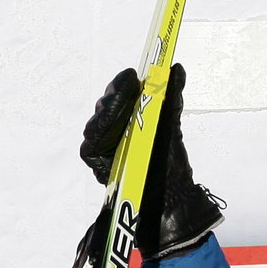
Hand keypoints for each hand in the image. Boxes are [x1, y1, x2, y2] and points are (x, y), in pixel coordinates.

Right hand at [79, 65, 223, 258]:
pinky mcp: (99, 164)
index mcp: (131, 119)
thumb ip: (171, 99)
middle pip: (105, 107)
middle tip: (127, 88)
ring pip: (96, 124)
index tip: (132, 75)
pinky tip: (106, 127)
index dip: (123, 84)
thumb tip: (176, 68)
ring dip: (107, 113)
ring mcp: (105, 147)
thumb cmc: (171, 165)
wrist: (172, 200)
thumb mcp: (172, 128)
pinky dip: (97, 135)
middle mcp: (115, 131)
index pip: (119, 95)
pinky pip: (90, 147)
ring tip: (119, 105)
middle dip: (115, 96)